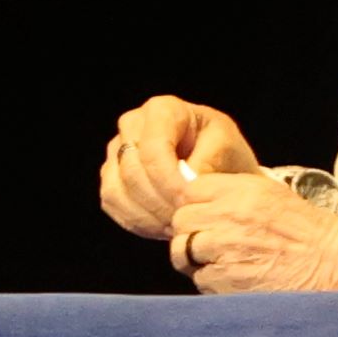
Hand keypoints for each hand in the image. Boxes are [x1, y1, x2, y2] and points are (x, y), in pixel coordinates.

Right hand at [97, 97, 259, 242]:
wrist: (217, 166)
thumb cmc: (224, 152)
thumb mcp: (227, 149)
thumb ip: (206, 162)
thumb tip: (185, 184)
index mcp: (162, 110)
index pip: (153, 150)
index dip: (168, 182)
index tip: (189, 203)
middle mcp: (132, 124)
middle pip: (132, 171)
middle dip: (160, 202)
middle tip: (186, 221)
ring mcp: (116, 151)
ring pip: (116, 190)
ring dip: (147, 215)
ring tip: (177, 225)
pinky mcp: (110, 176)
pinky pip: (112, 203)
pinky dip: (137, 220)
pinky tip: (162, 226)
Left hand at [170, 174, 337, 293]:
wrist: (336, 267)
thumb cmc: (310, 233)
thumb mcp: (274, 196)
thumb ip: (234, 193)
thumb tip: (199, 196)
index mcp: (242, 191)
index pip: (190, 190)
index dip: (195, 204)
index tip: (205, 215)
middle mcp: (228, 217)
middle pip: (180, 220)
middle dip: (191, 231)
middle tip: (212, 241)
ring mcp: (223, 250)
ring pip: (182, 251)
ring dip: (195, 258)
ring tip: (220, 261)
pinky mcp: (223, 281)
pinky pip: (198, 279)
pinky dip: (210, 281)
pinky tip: (234, 279)